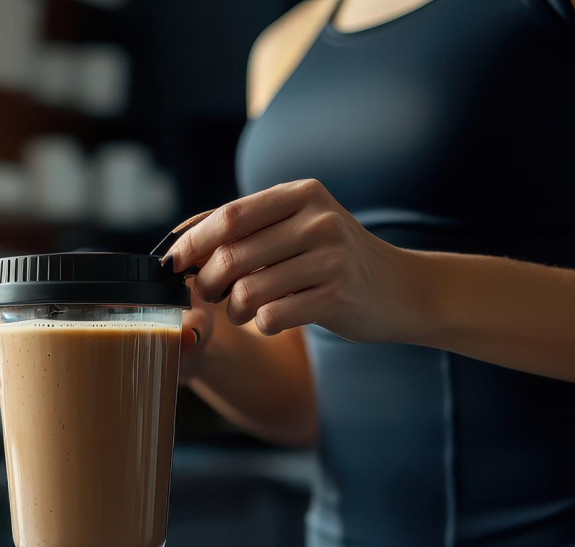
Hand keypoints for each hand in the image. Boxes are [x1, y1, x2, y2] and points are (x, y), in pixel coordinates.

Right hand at [0, 306, 211, 407]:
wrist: (188, 358)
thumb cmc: (185, 331)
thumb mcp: (191, 325)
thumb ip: (195, 326)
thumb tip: (191, 335)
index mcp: (90, 291)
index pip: (32, 291)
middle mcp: (70, 315)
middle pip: (12, 324)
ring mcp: (66, 345)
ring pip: (16, 352)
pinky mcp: (68, 372)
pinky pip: (32, 377)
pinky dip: (14, 391)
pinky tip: (2, 405)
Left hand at [166, 179, 421, 343]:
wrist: (402, 289)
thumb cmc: (336, 260)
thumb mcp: (302, 227)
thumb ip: (252, 228)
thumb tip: (182, 244)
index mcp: (302, 194)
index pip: (229, 216)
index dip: (192, 243)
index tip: (172, 263)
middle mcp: (317, 220)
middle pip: (232, 255)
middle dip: (208, 282)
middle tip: (209, 294)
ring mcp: (330, 257)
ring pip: (248, 291)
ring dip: (234, 310)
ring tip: (242, 310)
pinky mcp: (338, 295)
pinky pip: (273, 316)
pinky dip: (263, 325)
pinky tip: (273, 320)